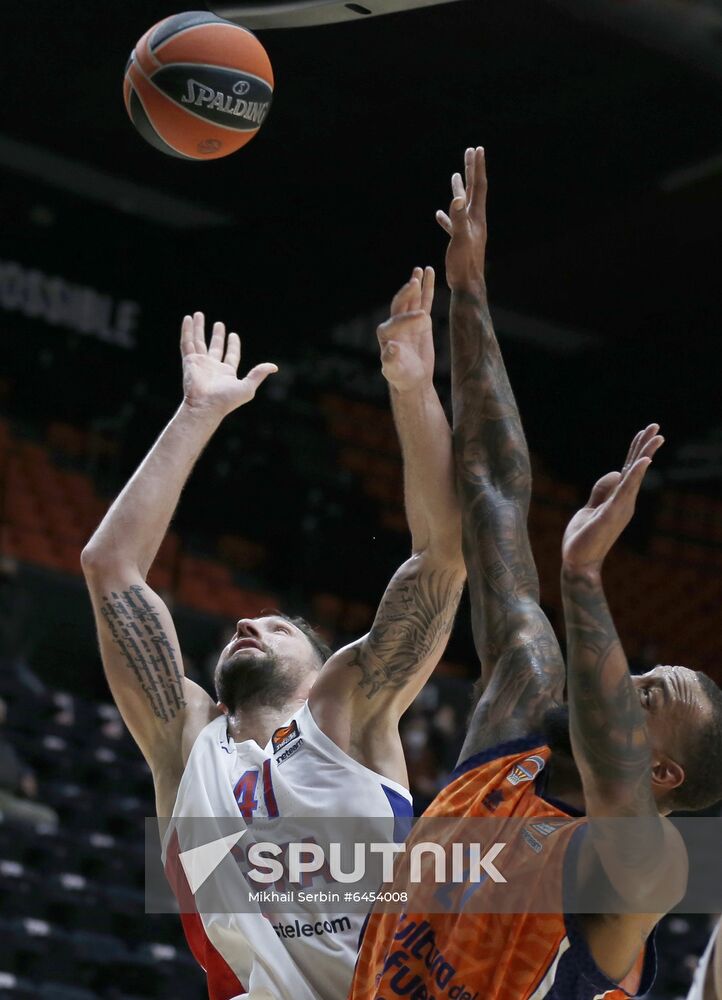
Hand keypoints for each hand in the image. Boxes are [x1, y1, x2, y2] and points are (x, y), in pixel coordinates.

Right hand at [180, 312, 276, 416]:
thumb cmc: (226, 400)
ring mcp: (200, 363)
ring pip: (198, 342)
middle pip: (214, 347)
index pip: (231, 355)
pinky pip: (187, 343)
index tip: (233, 335)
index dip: (233, 345)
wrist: (206, 406)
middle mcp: (212, 367)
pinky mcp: (189, 361)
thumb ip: (258, 374)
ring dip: (198, 328)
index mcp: (227, 373)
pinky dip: (187, 330)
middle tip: (218, 324)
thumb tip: (274, 367)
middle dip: (216, 335)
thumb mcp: (247, 387)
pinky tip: (188, 318)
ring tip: (197, 315)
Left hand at [377, 267, 434, 392]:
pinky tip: (429, 272)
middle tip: (414, 282)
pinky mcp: (421, 320)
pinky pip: (424, 301)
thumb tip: (390, 347)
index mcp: (385, 334)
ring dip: (415, 283)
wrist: (413, 380)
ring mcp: (408, 320)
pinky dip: (426, 287)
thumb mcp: (395, 371)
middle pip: (400, 304)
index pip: (395, 321)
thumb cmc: (402, 376)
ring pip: (412, 299)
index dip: (408, 318)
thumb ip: (391, 359)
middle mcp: (394, 323)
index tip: (423, 319)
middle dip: (407, 293)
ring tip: (419, 269)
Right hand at [436, 146, 486, 293]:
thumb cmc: (464, 264)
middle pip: (473, 190)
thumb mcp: (461, 238)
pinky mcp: (459, 242)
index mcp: (476, 217)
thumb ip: (458, 218)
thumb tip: (457, 197)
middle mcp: (474, 221)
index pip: (478, 186)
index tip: (477, 149)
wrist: (467, 285)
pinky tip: (438, 214)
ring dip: (458, 189)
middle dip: (471, 171)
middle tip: (470, 152)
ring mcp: (467, 231)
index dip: (477, 167)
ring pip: (462, 205)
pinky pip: (452, 224)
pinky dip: (446, 216)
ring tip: (455, 176)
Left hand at [562, 424, 663, 572]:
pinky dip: (637, 474)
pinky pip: (626, 489)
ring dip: (645, 454)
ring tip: (657, 436)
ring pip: (635, 475)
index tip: (645, 432)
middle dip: (646, 446)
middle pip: (636, 469)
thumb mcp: (591, 508)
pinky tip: (644, 460)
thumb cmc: (583, 538)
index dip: (636, 450)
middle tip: (657, 426)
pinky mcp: (612, 513)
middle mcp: (624, 502)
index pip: (629, 470)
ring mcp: (620, 507)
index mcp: (618, 499)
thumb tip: (615, 472)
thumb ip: (601, 491)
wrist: (578, 562)